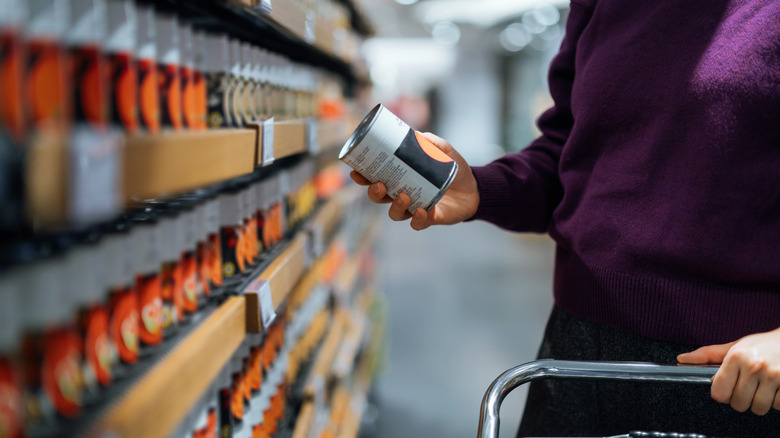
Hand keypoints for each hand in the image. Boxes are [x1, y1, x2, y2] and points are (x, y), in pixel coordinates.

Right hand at [349, 132, 479, 229]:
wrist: (475, 187)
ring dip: (395, 206)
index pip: (375, 178)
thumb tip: (415, 133)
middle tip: (379, 184)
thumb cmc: (453, 168)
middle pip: (379, 198)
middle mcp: (402, 195)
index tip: (356, 171)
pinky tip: (421, 211)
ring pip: (395, 213)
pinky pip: (418, 223)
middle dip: (374, 193)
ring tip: (403, 196)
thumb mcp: (443, 150)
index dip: (362, 177)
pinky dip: (417, 219)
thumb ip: (429, 141)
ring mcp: (415, 208)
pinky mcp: (430, 218)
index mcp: (400, 178)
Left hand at [677, 327, 779, 414]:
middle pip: (738, 403)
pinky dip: (777, 401)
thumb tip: (682, 359)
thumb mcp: (735, 346)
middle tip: (749, 385)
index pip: (718, 393)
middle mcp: (754, 366)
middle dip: (742, 398)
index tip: (728, 388)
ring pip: (758, 408)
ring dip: (760, 401)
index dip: (723, 394)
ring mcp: (773, 376)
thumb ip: (708, 354)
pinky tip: (776, 387)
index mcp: (736, 356)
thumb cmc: (763, 345)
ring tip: (763, 386)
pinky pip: (777, 407)